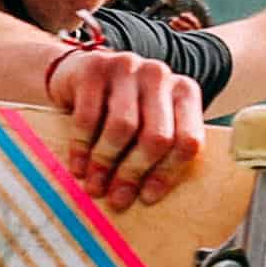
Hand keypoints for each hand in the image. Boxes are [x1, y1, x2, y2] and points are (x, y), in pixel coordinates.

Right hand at [45, 41, 205, 207]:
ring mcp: (128, 67)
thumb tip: (148, 199)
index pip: (187, 140)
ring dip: (106, 163)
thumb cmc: (121, 109)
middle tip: (117, 198)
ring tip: (95, 185)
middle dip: (134, 173)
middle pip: (156, 137)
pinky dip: (82, 147)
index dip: (167, 174)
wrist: (81, 73)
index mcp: (184, 92)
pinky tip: (78, 166)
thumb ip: (160, 151)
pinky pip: (88, 117)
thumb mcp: (148, 123)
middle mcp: (160, 75)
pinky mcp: (94, 67)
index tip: (146, 197)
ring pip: (122, 128)